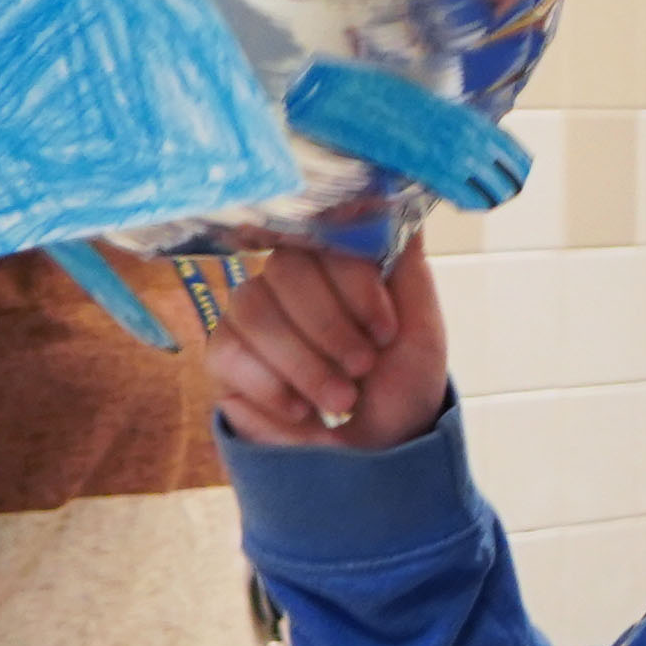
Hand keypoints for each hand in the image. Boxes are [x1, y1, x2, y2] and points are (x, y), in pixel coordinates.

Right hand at [206, 238, 452, 452]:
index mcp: (333, 265)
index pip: (322, 240)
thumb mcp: (421, 327)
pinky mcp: (224, 357)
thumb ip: (406, 262)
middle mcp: (286, 281)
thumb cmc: (400, 387)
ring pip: (253, 307)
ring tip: (341, 400)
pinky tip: (302, 411)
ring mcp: (250, 316)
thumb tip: (396, 191)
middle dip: (331, 329)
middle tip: (363, 370)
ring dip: (305, 363)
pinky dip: (271, 386)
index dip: (354, 286)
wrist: (377, 454)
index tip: (385, 332)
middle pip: (284, 270)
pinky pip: (227, 350)